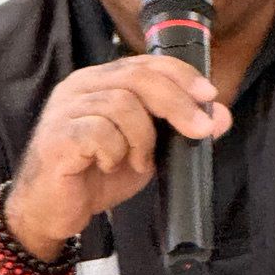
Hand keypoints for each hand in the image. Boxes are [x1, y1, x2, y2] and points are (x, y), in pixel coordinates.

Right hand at [6, 55, 231, 256]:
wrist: (53, 211)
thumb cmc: (96, 176)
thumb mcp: (147, 152)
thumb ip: (179, 131)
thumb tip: (220, 116)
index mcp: (102, 82)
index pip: (146, 63)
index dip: (181, 75)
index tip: (209, 95)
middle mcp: (81, 86)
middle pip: (137, 77)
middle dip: (176, 103)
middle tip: (198, 131)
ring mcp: (65, 109)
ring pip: (121, 105)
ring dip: (141, 139)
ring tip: (137, 161)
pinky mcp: (57, 136)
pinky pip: (99, 133)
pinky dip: (114, 153)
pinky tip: (108, 167)